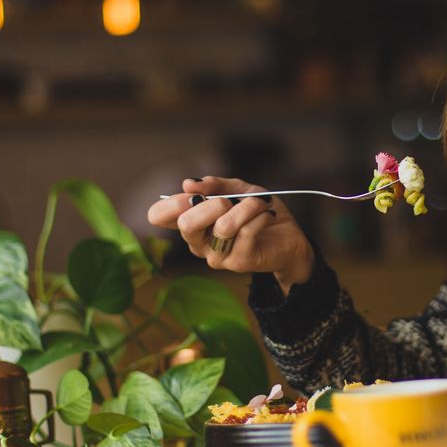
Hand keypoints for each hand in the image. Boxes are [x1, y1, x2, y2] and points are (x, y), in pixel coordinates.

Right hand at [147, 177, 314, 291]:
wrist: (288, 237)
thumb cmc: (257, 212)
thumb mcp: (237, 189)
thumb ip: (214, 184)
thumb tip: (189, 184)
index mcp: (191, 222)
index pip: (158, 216)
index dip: (171, 202)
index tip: (194, 193)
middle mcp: (197, 242)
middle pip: (186, 224)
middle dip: (211, 204)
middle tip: (229, 200)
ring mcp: (216, 256)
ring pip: (223, 226)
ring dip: (246, 207)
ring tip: (260, 202)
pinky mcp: (238, 262)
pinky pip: (246, 232)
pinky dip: (260, 215)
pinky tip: (267, 214)